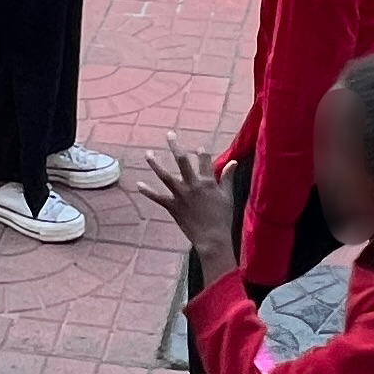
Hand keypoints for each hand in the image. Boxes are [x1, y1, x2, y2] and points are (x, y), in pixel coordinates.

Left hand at [147, 148, 238, 277]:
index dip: (201, 152)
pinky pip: (158, 197)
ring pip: (165, 176)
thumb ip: (228, 178)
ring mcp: (181, 195)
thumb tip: (233, 162)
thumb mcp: (228, 196)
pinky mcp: (173, 207)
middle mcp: (192, 185)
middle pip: (182, 161)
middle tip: (169, 134)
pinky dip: (148, 191)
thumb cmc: (222, 218)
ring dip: (155, 164)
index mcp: (207, 181)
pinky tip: (139, 184)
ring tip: (148, 153)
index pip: (204, 160)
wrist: (212, 239)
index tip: (199, 148)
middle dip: (175, 146)